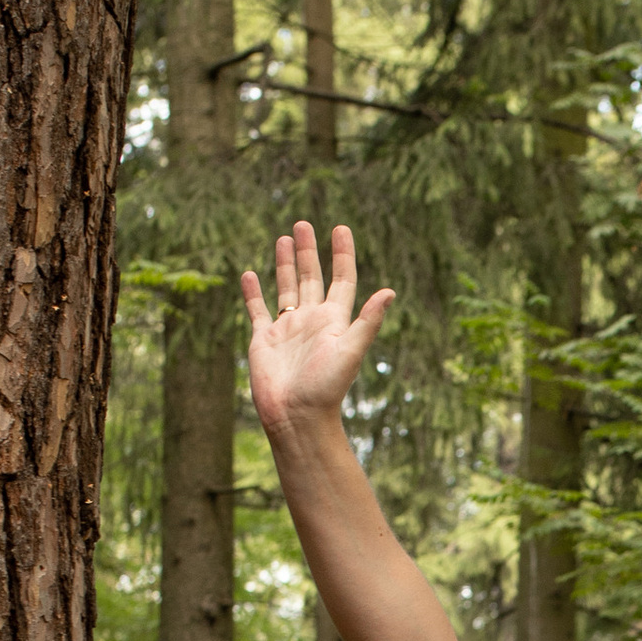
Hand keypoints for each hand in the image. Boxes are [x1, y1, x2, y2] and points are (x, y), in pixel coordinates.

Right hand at [241, 221, 396, 445]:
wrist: (296, 417)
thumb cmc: (326, 388)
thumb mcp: (350, 351)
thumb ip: (368, 321)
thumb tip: (390, 292)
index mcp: (334, 321)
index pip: (342, 280)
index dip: (342, 254)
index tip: (340, 228)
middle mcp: (312, 322)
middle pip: (311, 278)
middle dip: (309, 251)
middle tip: (303, 223)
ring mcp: (287, 330)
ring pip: (286, 289)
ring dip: (285, 264)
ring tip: (283, 239)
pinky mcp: (264, 341)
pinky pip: (258, 311)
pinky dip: (253, 293)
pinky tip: (250, 275)